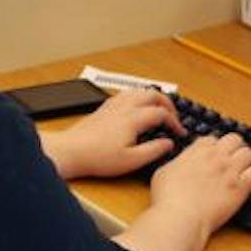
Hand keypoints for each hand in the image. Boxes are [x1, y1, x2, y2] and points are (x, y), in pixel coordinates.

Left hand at [41, 87, 183, 179]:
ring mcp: (112, 104)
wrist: (71, 151)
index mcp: (133, 119)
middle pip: (152, 93)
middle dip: (168, 103)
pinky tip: (137, 107)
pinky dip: (138, 96)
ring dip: (153, 97)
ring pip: (138, 90)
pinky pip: (126, 93)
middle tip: (173, 117)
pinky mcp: (104, 107)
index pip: (162, 112)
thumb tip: (169, 143)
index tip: (179, 132)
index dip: (175, 122)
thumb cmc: (98, 158)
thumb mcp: (131, 161)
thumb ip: (153, 151)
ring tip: (159, 109)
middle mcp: (123, 107)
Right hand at [150, 132, 250, 235]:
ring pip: (249, 152)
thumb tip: (180, 162)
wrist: (181, 216)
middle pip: (234, 139)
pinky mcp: (241, 186)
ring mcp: (230, 170)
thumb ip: (177, 162)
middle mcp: (215, 156)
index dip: (214, 146)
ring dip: (248, 160)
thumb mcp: (164, 171)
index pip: (212, 138)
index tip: (214, 154)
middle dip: (235, 147)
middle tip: (234, 158)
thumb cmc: (168, 198)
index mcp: (196, 151)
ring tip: (245, 169)